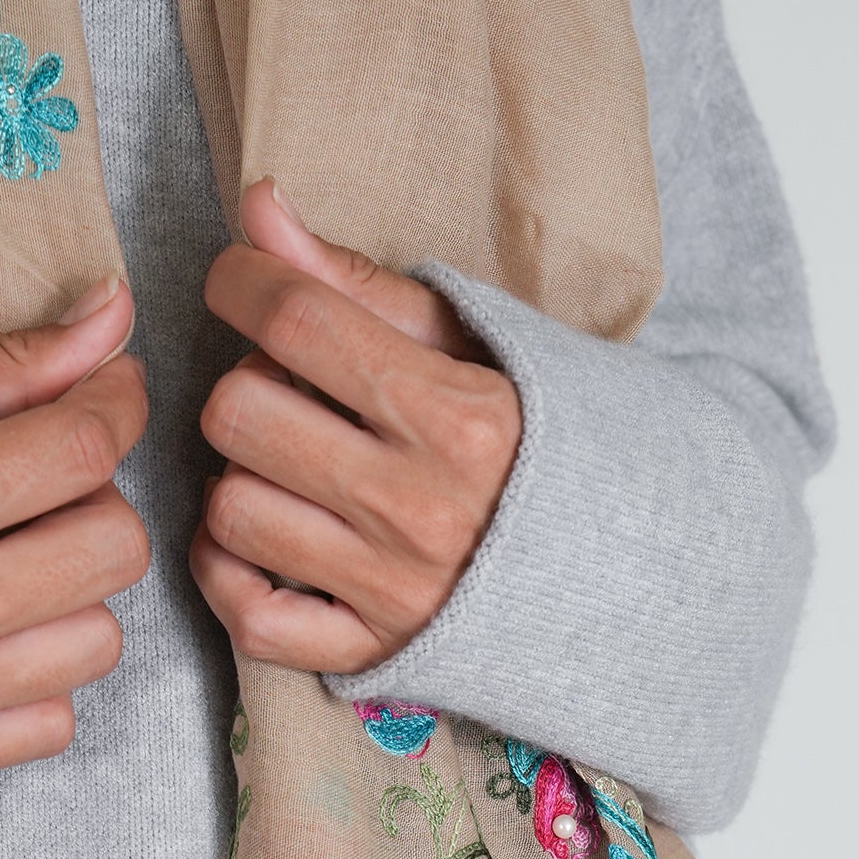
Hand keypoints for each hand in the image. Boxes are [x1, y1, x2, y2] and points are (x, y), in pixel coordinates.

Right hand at [0, 279, 149, 785]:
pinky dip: (36, 678)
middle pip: (113, 549)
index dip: (112, 406)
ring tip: (5, 568)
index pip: (80, 449)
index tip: (101, 396)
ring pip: (97, 642)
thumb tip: (114, 318)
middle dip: (91, 503)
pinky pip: (54, 721)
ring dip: (70, 596)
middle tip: (34, 491)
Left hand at [191, 182, 522, 672]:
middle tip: (290, 387)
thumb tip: (258, 206)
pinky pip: (247, 617)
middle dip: (248, 382)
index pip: (297, 321)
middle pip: (241, 414)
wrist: (629, 563)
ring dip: (241, 476)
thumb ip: (356, 280)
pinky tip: (258, 538)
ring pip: (231, 511)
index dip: (242, 282)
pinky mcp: (371, 653)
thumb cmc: (541, 435)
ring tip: (286, 464)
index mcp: (455, 414)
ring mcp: (390, 589)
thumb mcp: (473, 343)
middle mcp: (418, 507)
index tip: (242, 280)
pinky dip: (229, 573)